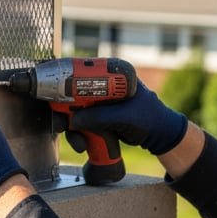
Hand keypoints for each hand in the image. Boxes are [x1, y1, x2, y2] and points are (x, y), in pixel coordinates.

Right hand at [69, 80, 187, 154]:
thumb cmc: (151, 120)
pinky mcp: (98, 117)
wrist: (160, 138)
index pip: (84, 73)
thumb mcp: (125, 116)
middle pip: (74, 94)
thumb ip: (100, 117)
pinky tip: (83, 145)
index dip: (66, 80)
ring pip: (75, 111)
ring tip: (78, 143)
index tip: (56, 92)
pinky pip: (81, 123)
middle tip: (61, 123)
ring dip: (71, 128)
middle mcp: (103, 87)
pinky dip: (78, 135)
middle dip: (64, 111)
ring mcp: (100, 103)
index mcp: (113, 76)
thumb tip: (73, 120)